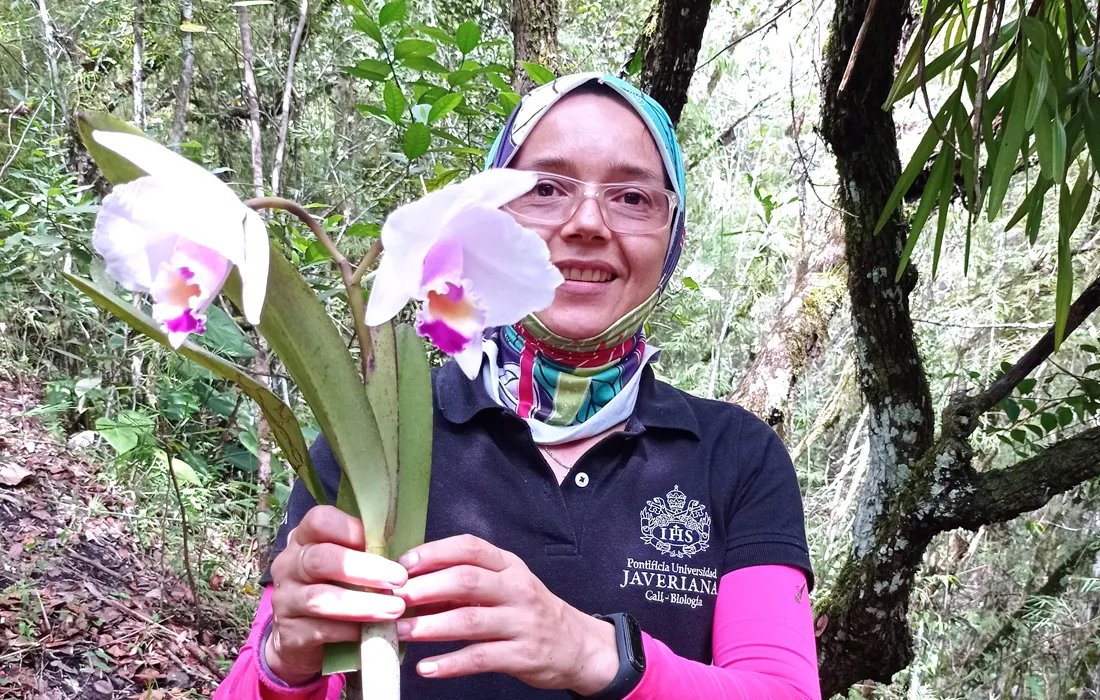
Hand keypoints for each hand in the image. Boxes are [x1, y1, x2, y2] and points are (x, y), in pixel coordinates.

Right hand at [265, 506, 408, 685]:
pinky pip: (321, 631)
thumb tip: (404, 553)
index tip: (382, 542)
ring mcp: (285, 600)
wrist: (299, 640)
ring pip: (321, 598)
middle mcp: (289, 565)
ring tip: (395, 608)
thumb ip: (363, 554)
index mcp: (304, 540)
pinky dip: (351, 631)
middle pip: (321, 558)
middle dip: (365, 568)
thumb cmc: (332, 590)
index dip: (350, 528)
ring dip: (363, 604)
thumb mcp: (342, 567)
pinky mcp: (290, 633)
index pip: (319, 520)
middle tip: (399, 578)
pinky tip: (375, 632)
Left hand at [393, 534, 618, 694]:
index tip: (404, 564)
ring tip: (402, 632)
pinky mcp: (522, 655)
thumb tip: (414, 583)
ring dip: (431, 626)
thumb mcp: (506, 585)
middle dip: (427, 588)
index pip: (469, 548)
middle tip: (397, 598)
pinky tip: (426, 668)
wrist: (577, 645)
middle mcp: (517, 589)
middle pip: (467, 581)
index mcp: (508, 566)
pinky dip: (450, 664)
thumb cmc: (529, 610)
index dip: (434, 552)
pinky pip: (480, 658)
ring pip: (470, 621)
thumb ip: (466, 581)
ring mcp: (521, 622)